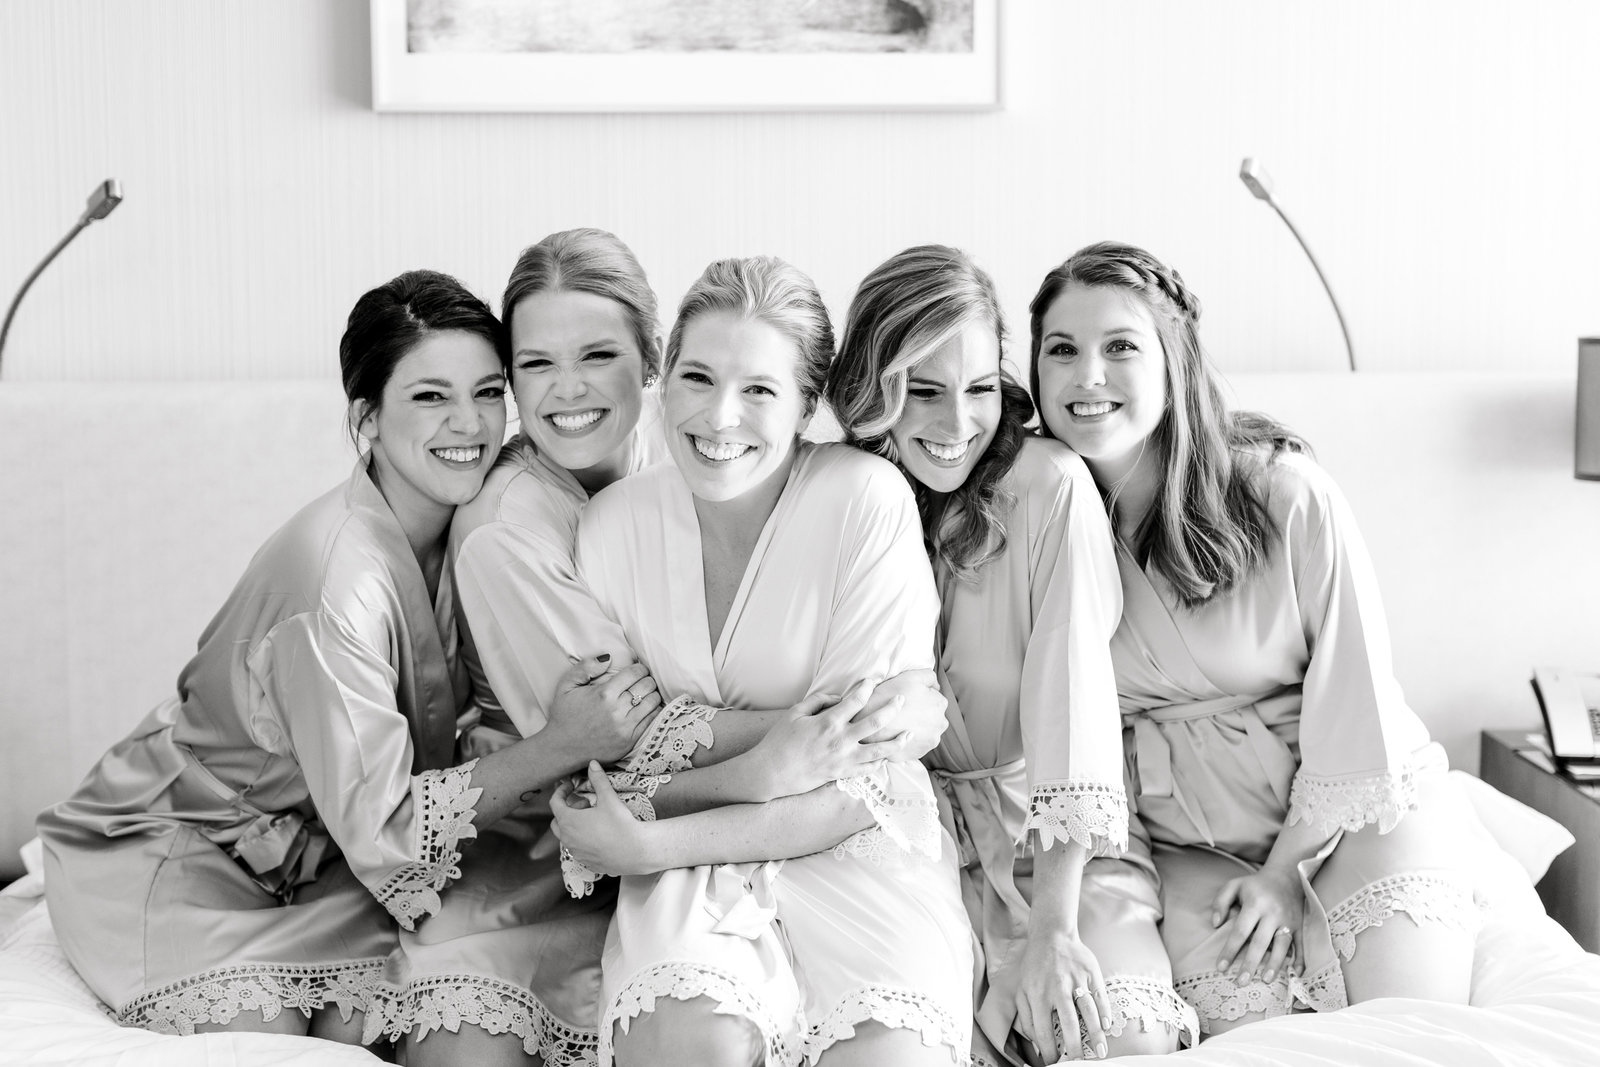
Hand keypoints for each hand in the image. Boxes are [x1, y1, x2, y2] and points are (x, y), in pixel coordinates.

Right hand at [546, 654, 660, 765]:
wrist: (562, 748)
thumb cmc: (564, 715)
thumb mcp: (566, 686)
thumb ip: (586, 667)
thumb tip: (608, 657)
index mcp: (604, 694)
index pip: (635, 673)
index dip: (640, 668)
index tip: (638, 669)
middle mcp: (617, 710)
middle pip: (647, 686)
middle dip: (648, 679)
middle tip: (644, 680)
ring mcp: (625, 727)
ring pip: (653, 702)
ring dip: (653, 694)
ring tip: (647, 693)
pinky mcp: (629, 741)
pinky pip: (652, 720)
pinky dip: (654, 710)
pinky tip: (648, 707)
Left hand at [550, 762, 660, 876]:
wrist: (636, 851)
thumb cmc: (620, 824)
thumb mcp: (609, 798)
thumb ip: (598, 779)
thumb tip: (592, 764)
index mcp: (569, 821)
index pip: (555, 803)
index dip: (561, 791)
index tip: (571, 786)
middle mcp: (567, 839)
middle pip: (557, 821)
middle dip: (568, 809)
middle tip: (585, 802)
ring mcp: (576, 852)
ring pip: (567, 836)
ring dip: (574, 824)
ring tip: (594, 817)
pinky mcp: (585, 862)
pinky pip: (577, 848)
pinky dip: (581, 838)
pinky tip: (598, 834)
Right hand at [744, 681, 904, 799]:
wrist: (771, 773)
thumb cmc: (780, 741)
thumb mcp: (795, 713)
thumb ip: (819, 700)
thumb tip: (839, 697)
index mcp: (829, 722)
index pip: (856, 700)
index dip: (868, 687)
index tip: (875, 680)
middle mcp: (841, 740)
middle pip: (876, 722)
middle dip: (892, 708)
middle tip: (902, 700)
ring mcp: (844, 760)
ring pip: (880, 750)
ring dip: (897, 741)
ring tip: (908, 733)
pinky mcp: (842, 774)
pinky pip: (868, 769)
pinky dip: (881, 762)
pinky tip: (888, 756)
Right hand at [858, 668, 946, 757]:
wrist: (868, 726)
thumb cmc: (889, 697)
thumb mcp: (910, 677)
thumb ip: (929, 677)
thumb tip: (936, 685)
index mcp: (940, 704)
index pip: (933, 697)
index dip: (918, 697)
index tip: (906, 699)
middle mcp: (940, 724)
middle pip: (932, 715)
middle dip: (921, 713)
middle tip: (902, 711)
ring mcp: (931, 741)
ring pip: (925, 731)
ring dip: (916, 728)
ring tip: (899, 724)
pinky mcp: (920, 753)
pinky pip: (917, 744)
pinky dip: (910, 740)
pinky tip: (898, 734)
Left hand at [1014, 922, 1112, 1061]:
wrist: (1051, 935)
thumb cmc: (1035, 967)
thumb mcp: (1021, 990)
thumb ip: (1026, 1017)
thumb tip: (1036, 1043)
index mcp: (1037, 995)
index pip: (1043, 1031)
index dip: (1049, 1051)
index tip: (1055, 1062)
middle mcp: (1057, 988)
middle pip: (1069, 1024)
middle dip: (1076, 1047)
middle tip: (1081, 1062)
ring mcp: (1075, 980)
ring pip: (1088, 1011)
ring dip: (1095, 1034)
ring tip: (1100, 1051)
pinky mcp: (1090, 972)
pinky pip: (1100, 995)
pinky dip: (1105, 1012)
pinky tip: (1106, 1026)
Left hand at [1211, 864, 1303, 984]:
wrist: (1286, 876)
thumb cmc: (1255, 885)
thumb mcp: (1234, 886)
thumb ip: (1220, 902)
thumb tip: (1215, 924)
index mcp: (1255, 904)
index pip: (1240, 931)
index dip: (1230, 950)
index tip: (1221, 967)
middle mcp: (1273, 913)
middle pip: (1261, 942)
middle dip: (1250, 964)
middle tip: (1241, 982)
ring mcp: (1288, 920)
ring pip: (1282, 946)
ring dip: (1275, 964)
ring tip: (1266, 980)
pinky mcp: (1300, 925)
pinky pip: (1301, 945)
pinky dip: (1300, 960)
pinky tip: (1296, 974)